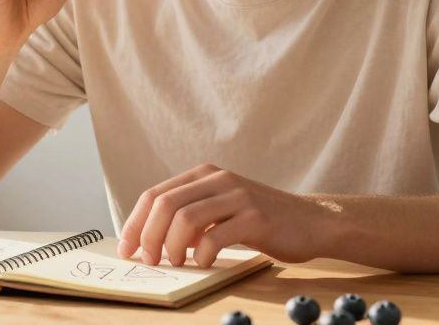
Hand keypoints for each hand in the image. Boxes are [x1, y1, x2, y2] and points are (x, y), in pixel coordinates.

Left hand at [117, 164, 322, 267]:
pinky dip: (203, 254)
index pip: (155, 195)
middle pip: (165, 204)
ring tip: (177, 263)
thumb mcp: (219, 212)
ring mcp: (237, 195)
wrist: (311, 222)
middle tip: (149, 261)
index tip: (127, 248)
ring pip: (186, 217)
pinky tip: (205, 263)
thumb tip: (151, 240)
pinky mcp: (255, 216)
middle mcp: (218, 179)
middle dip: (149, 236)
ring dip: (173, 246)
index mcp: (203, 175)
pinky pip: (216, 235)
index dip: (135, 223)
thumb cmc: (260, 221)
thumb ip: (189, 219)